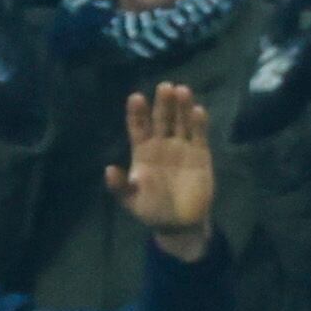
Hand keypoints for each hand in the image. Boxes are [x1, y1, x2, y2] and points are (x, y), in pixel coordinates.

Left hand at [105, 82, 215, 251]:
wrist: (179, 224)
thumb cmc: (152, 209)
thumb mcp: (131, 201)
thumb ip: (120, 186)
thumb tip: (109, 169)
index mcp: (142, 151)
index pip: (138, 126)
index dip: (137, 113)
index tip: (136, 98)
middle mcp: (162, 144)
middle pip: (162, 118)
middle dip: (162, 103)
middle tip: (164, 87)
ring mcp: (182, 147)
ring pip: (181, 122)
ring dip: (181, 107)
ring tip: (182, 90)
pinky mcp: (201, 155)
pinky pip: (199, 135)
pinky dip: (199, 123)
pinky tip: (197, 110)